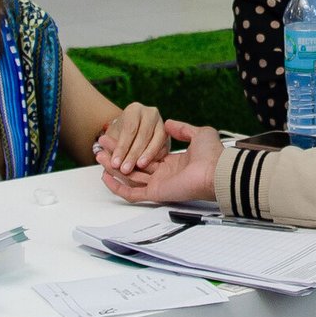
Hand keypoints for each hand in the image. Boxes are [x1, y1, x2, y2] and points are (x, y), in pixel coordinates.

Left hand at [97, 102, 168, 173]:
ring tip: (138, 168)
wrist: (129, 133)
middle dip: (133, 154)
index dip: (122, 147)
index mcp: (134, 109)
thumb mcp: (111, 139)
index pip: (129, 129)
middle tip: (125, 170)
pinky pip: (164, 147)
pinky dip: (157, 157)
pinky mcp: (168, 136)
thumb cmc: (118, 135)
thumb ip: (112, 149)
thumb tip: (114, 163)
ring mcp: (161, 124)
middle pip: (143, 134)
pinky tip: (148, 168)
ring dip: (147, 156)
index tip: (115, 163)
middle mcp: (150, 113)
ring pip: (157, 140)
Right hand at [99, 120, 221, 204]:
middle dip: (117, 155)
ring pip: (129, 177)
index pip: (145, 155)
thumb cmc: (212, 154)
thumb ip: (182, 129)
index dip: (131, 147)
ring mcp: (159, 184)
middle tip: (102, 145)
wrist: (216, 169)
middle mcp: (164, 174)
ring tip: (99, 155)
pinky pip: (132, 193)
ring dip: (113, 167)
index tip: (118, 137)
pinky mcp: (155, 193)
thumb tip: (168, 123)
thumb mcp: (198, 133)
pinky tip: (106, 175)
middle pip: (133, 165)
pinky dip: (118, 186)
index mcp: (172, 162)